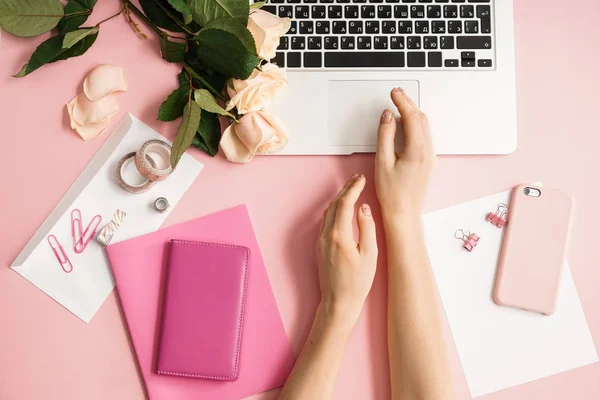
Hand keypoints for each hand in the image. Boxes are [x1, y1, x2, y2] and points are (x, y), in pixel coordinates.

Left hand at [317, 174, 377, 321]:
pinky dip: (334, 209)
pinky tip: (342, 208)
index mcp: (339, 235)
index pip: (345, 203)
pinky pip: (326, 221)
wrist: (338, 301)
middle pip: (334, 204)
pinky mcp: (320, 246)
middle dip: (346, 189)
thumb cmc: (357, 282)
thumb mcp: (369, 254)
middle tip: (357, 179)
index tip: (361, 179)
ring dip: (339, 198)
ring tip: (351, 190)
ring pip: (328, 212)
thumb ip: (367, 228)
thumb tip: (363, 208)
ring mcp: (321, 240)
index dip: (353, 189)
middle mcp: (326, 235)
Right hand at [375, 88, 435, 221]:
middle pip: (421, 119)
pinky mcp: (428, 161)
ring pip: (424, 127)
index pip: (412, 118)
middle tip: (396, 94)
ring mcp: (430, 156)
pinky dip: (415, 124)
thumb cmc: (392, 193)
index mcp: (417, 151)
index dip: (402, 102)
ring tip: (400, 105)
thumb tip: (388, 116)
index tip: (394, 93)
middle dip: (408, 104)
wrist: (404, 213)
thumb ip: (385, 136)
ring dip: (413, 113)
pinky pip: (424, 136)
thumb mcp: (382, 162)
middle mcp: (428, 152)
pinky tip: (406, 124)